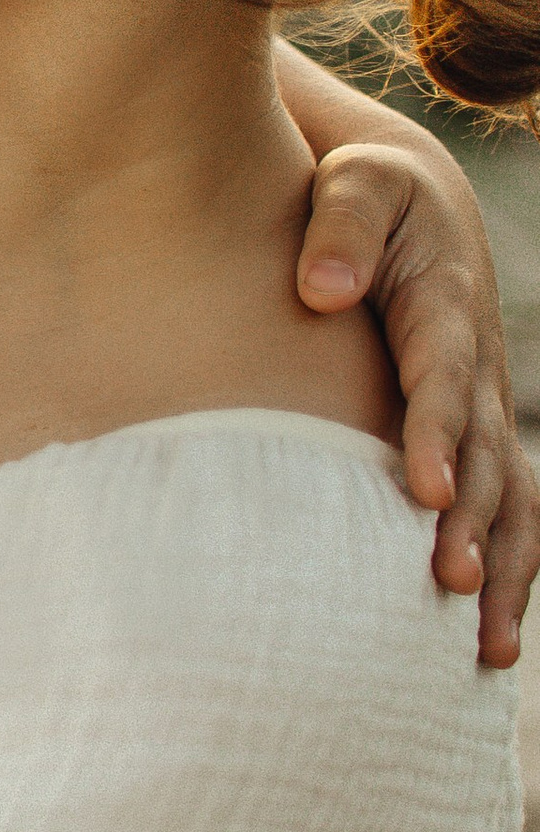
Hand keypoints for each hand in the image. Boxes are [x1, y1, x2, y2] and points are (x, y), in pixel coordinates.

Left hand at [297, 130, 537, 662]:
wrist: (412, 204)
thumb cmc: (365, 194)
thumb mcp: (356, 181)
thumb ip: (340, 224)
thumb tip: (321, 289)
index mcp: (445, 310)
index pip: (442, 382)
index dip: (436, 437)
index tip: (423, 493)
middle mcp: (476, 369)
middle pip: (484, 458)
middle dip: (472, 525)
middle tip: (447, 586)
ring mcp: (482, 408)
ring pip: (510, 501)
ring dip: (502, 571)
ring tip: (483, 650)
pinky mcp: (475, 438)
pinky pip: (507, 513)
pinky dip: (505, 574)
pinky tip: (483, 649)